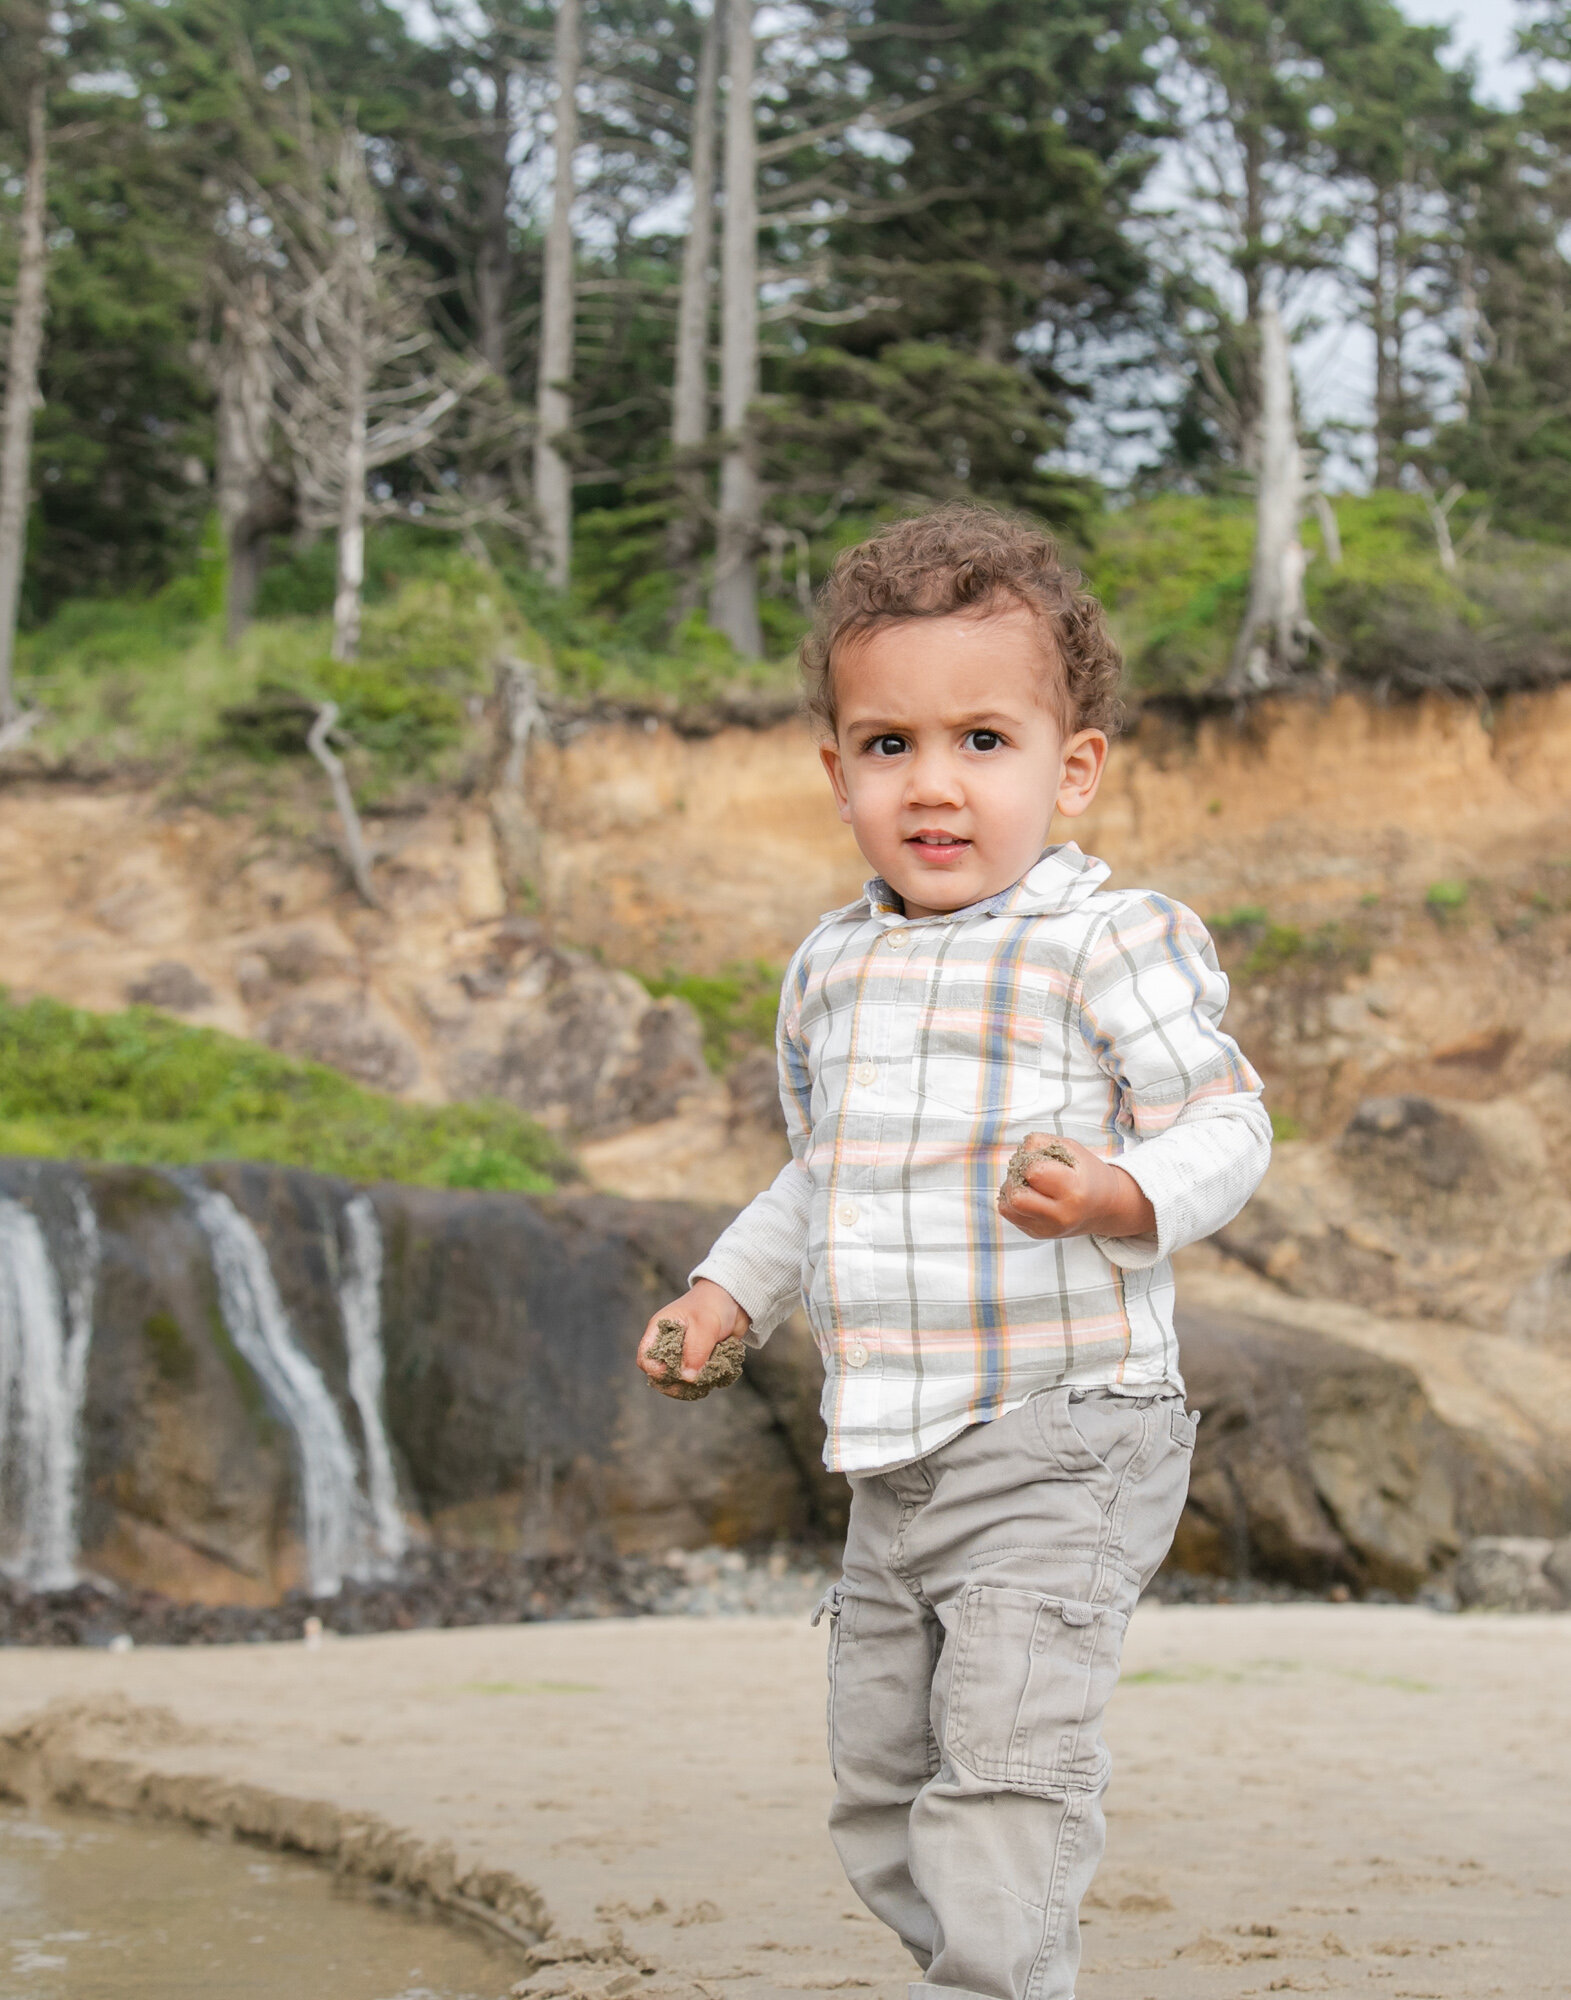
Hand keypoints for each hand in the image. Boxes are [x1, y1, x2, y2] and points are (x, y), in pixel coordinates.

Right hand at [636, 1279, 750, 1396]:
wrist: (735, 1298)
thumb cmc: (713, 1304)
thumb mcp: (705, 1325)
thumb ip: (695, 1351)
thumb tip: (687, 1378)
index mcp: (659, 1331)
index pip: (645, 1358)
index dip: (655, 1370)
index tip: (674, 1373)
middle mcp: (668, 1344)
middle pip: (660, 1375)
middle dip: (674, 1383)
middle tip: (693, 1383)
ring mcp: (684, 1353)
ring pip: (679, 1381)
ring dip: (692, 1386)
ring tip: (706, 1379)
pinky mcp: (698, 1360)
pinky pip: (696, 1379)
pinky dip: (704, 1381)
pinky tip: (715, 1375)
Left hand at [996, 1132, 1156, 1242]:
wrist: (1105, 1208)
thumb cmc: (1087, 1174)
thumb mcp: (1072, 1150)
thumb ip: (1042, 1144)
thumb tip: (1017, 1154)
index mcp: (1074, 1192)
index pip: (1033, 1173)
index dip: (1032, 1161)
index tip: (1042, 1161)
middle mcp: (1060, 1215)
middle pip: (1016, 1196)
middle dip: (1017, 1178)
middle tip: (1030, 1173)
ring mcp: (1047, 1229)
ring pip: (1007, 1206)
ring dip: (1012, 1189)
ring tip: (1029, 1183)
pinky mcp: (1036, 1234)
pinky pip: (1009, 1214)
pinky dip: (1012, 1201)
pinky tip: (1029, 1194)